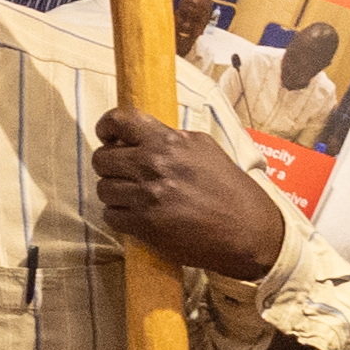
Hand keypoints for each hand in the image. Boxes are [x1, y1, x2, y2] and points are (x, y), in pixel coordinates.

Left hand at [89, 109, 291, 281]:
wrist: (247, 229)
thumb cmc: (230, 188)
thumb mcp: (205, 148)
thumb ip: (172, 138)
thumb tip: (142, 135)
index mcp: (169, 142)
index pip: (120, 121)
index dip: (106, 126)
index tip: (106, 135)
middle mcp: (154, 165)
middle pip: (102, 158)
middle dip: (108, 164)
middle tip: (121, 171)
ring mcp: (146, 196)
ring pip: (103, 189)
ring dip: (114, 192)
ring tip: (131, 195)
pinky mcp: (144, 225)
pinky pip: (111, 215)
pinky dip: (118, 215)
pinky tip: (135, 214)